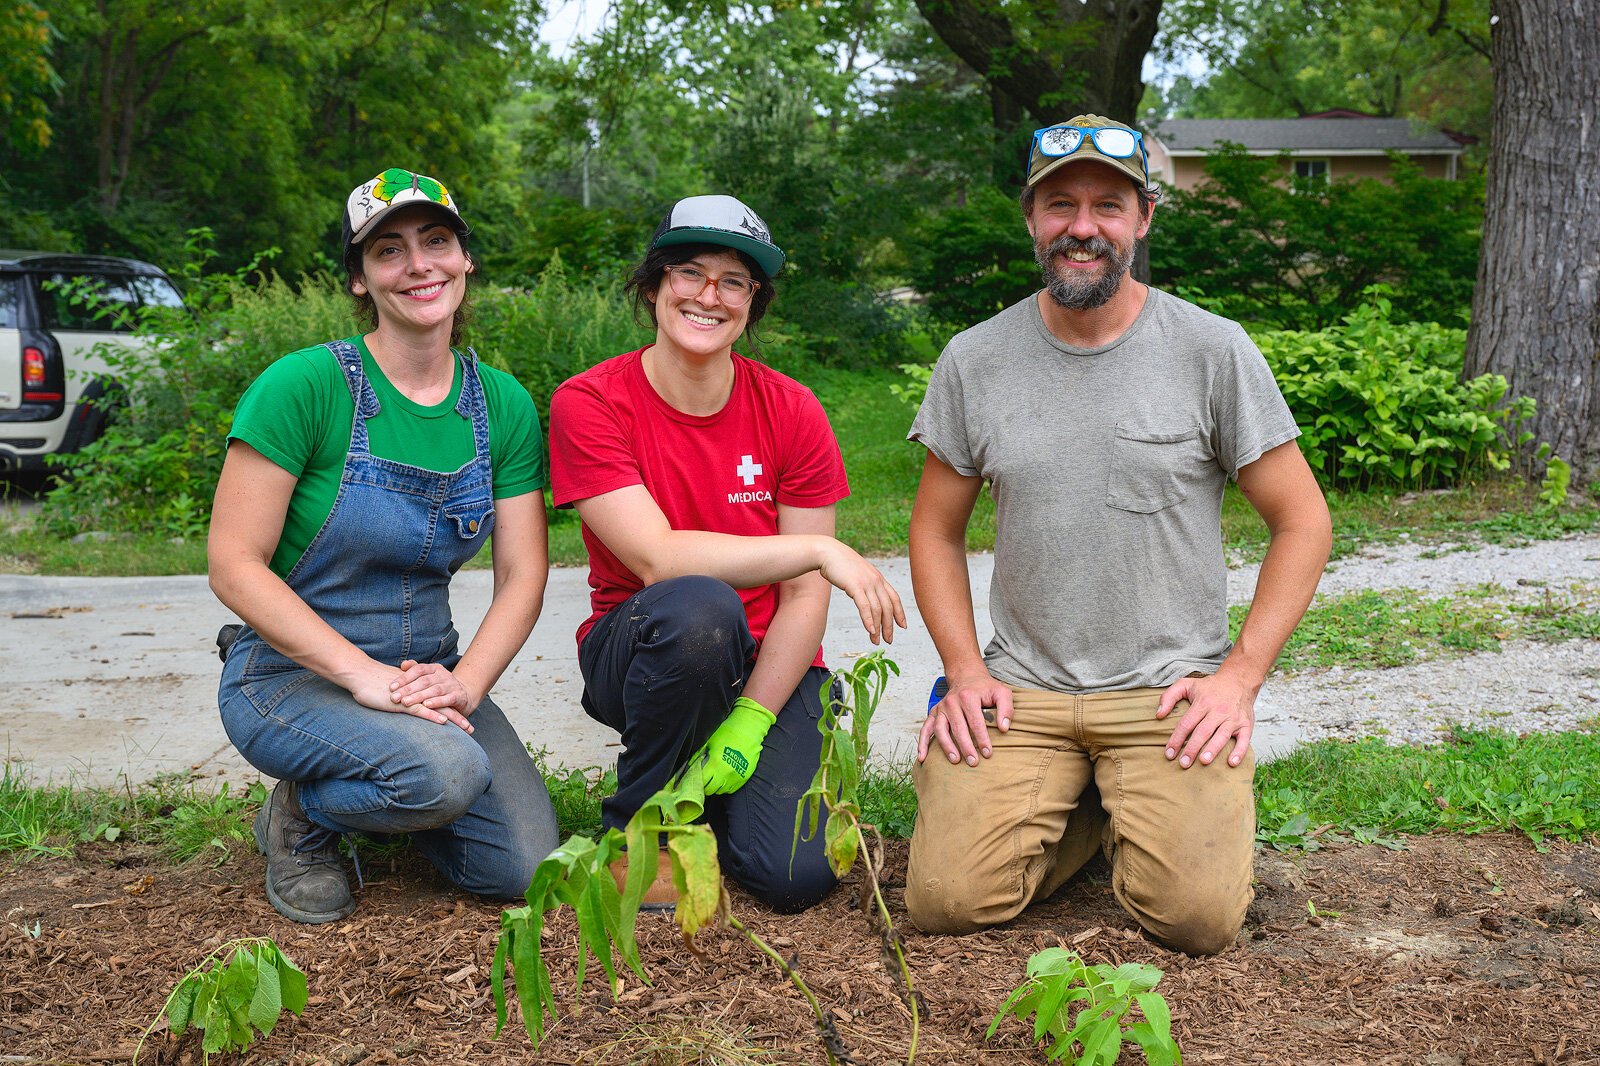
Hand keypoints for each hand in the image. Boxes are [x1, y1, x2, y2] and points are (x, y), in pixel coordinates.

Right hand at [345, 659, 474, 733]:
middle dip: (458, 717)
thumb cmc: (370, 684)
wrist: (359, 674)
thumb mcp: (389, 692)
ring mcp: (410, 698)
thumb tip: (400, 705)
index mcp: (416, 692)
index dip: (450, 710)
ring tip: (466, 728)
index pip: (437, 701)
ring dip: (452, 718)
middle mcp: (417, 693)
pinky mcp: (401, 702)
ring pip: (436, 708)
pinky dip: (432, 714)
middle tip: (471, 728)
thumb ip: (398, 698)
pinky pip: (420, 709)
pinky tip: (443, 721)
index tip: (462, 721)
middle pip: (442, 705)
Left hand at [392, 659, 481, 714]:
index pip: (418, 669)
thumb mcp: (428, 677)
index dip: (404, 677)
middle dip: (408, 689)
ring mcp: (451, 685)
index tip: (391, 687)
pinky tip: (427, 705)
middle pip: (424, 680)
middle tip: (394, 697)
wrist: (463, 695)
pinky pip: (448, 698)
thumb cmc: (439, 687)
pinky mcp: (458, 696)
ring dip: (419, 696)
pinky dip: (437, 702)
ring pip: (434, 690)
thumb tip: (403, 664)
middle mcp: (443, 674)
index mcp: (434, 668)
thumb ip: (415, 670)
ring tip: (406, 702)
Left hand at [698, 697, 776, 794]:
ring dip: (715, 787)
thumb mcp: (709, 742)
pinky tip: (723, 778)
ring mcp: (735, 777)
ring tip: (714, 778)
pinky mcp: (744, 777)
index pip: (701, 782)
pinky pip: (731, 789)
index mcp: (715, 763)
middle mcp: (725, 773)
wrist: (749, 730)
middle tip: (704, 780)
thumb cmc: (728, 733)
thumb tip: (689, 766)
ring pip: (720, 791)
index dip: (696, 782)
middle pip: (710, 790)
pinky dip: (725, 786)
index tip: (695, 779)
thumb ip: (697, 756)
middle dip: (705, 786)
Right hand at [817, 540, 907, 644]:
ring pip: (877, 609)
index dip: (900, 613)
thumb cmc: (840, 564)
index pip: (894, 598)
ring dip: (878, 627)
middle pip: (888, 607)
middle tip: (889, 640)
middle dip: (889, 626)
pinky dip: (869, 620)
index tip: (903, 626)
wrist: (828, 552)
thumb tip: (865, 596)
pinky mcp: (855, 586)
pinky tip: (870, 630)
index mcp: (878, 578)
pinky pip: (865, 606)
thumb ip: (864, 584)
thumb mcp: (858, 574)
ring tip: (876, 640)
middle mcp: (876, 581)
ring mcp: (867, 583)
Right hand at [916, 671, 1012, 765]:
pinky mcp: (934, 713)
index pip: (975, 722)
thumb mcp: (1002, 692)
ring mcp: (941, 708)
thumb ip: (1006, 709)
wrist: (966, 677)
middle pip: (958, 728)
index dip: (982, 739)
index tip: (987, 753)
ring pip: (940, 729)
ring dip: (946, 746)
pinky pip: (925, 728)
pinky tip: (923, 757)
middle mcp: (952, 701)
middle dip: (966, 747)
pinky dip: (922, 743)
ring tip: (955, 760)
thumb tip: (1003, 728)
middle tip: (973, 762)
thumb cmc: (985, 688)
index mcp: (968, 697)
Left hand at [1156, 671, 1255, 768]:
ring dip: (1213, 750)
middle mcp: (1218, 711)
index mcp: (1202, 702)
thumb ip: (1169, 696)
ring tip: (1203, 761)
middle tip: (1183, 763)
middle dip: (1192, 748)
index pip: (1186, 723)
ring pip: (1222, 735)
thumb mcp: (1186, 684)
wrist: (1238, 681)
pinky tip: (1231, 763)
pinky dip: (1239, 751)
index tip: (1169, 754)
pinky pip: (1244, 740)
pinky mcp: (1246, 725)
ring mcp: (1233, 718)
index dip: (1176, 739)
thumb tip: (1158, 714)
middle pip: (1203, 731)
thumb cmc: (1209, 687)